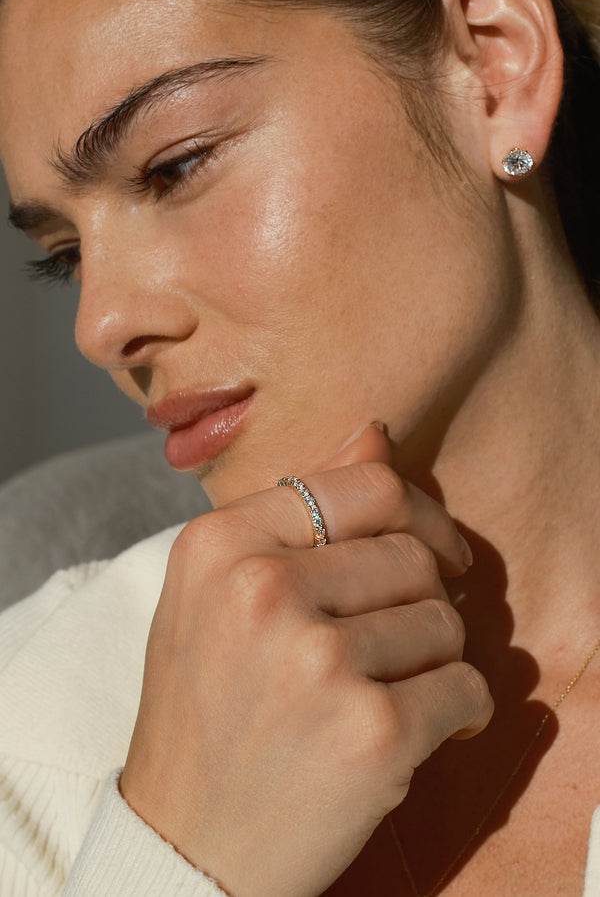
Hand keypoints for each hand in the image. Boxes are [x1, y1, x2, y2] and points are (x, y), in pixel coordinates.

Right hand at [120, 426, 492, 896]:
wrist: (185, 849)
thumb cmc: (207, 713)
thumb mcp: (219, 594)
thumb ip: (296, 510)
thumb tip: (374, 431)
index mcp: (219, 543)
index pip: (364, 484)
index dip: (418, 514)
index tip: (436, 552)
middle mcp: (261, 589)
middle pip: (412, 556)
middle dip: (418, 604)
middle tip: (384, 653)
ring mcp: (316, 660)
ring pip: (444, 621)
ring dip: (433, 661)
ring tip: (380, 698)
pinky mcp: (370, 732)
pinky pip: (467, 688)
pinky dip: (459, 713)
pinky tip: (415, 735)